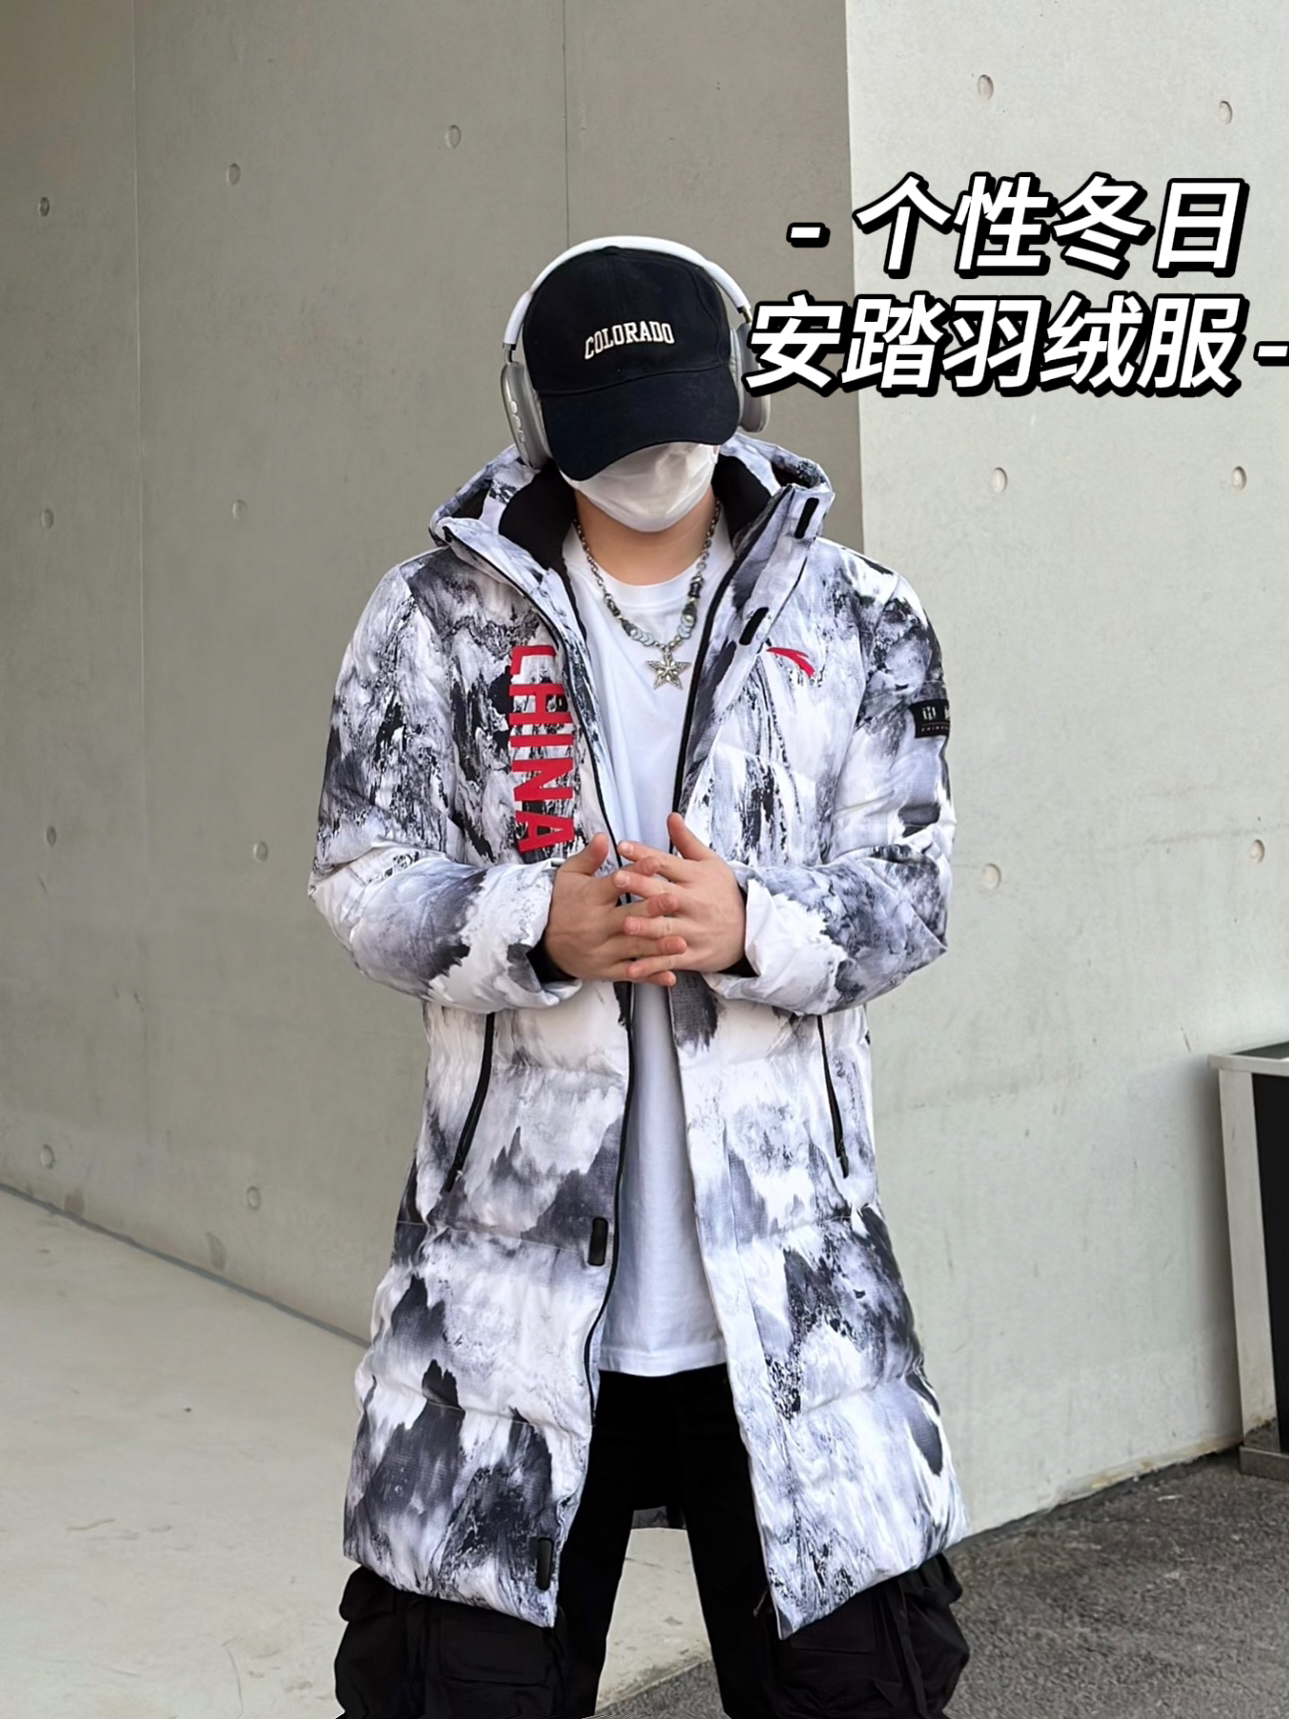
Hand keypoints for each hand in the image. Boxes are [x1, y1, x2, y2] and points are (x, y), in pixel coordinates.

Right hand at [543, 833, 690, 985]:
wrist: (543, 944)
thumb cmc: (562, 904)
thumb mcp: (569, 876)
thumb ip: (589, 858)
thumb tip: (603, 838)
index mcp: (589, 899)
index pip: (614, 884)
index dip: (635, 873)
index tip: (655, 862)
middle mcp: (595, 926)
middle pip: (627, 917)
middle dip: (651, 910)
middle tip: (674, 901)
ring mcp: (601, 950)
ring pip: (632, 948)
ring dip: (658, 947)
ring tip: (681, 943)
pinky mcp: (605, 970)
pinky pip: (630, 974)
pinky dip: (650, 976)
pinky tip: (669, 975)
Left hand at [611, 813, 747, 981]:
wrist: (750, 930)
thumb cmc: (724, 893)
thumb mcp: (711, 863)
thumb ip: (687, 841)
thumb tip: (671, 816)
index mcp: (697, 877)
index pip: (667, 863)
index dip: (645, 855)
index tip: (623, 846)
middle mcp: (696, 902)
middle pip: (665, 893)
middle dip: (641, 886)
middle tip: (617, 878)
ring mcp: (696, 929)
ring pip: (668, 928)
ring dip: (646, 927)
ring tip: (625, 923)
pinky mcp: (695, 954)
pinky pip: (671, 959)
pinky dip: (652, 965)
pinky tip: (632, 966)